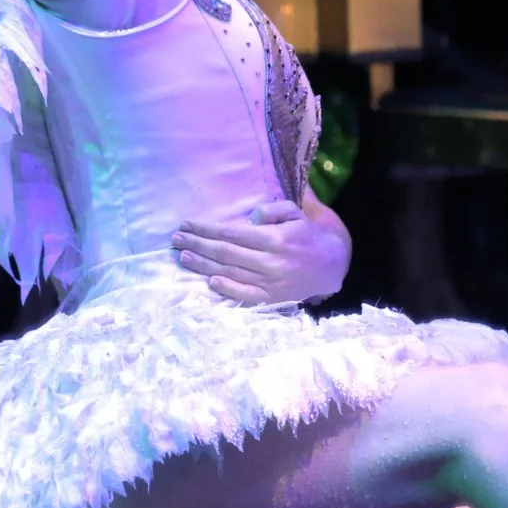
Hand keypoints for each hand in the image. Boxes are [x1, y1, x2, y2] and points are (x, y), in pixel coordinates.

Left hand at [176, 199, 349, 306]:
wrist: (331, 265)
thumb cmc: (308, 234)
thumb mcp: (296, 213)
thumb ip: (272, 210)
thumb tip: (249, 217)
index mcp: (274, 238)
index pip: (232, 233)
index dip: (206, 229)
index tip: (187, 225)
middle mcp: (269, 261)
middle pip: (225, 253)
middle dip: (198, 245)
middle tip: (176, 240)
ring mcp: (270, 282)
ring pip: (230, 273)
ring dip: (204, 265)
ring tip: (184, 257)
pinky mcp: (272, 297)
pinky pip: (245, 295)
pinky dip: (227, 289)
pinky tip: (209, 281)